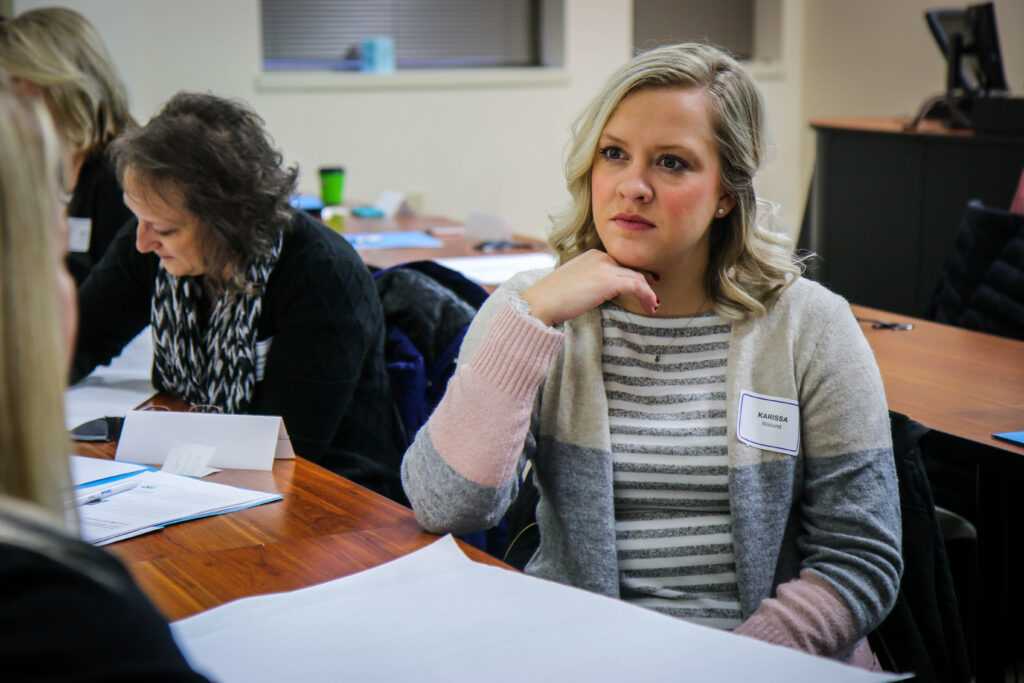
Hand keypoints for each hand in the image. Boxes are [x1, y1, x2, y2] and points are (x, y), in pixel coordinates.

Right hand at [521, 250, 657, 325]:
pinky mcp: (608, 281)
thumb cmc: (551, 298)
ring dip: (648, 292)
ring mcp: (605, 267)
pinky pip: (637, 286)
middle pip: (631, 269)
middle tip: (652, 297)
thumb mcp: (574, 283)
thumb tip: (601, 293)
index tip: (642, 287)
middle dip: (644, 283)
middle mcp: (600, 256)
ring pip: (637, 277)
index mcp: (592, 255)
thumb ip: (590, 282)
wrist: (540, 302)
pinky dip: (647, 296)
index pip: (620, 264)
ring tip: (652, 305)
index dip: (634, 276)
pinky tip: (650, 306)